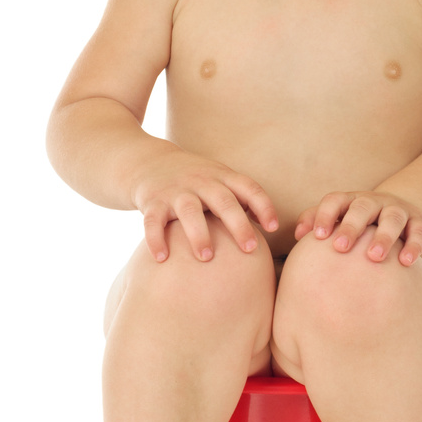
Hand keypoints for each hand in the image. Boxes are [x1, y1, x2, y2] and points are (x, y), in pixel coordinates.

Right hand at [132, 149, 277, 262]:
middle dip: (238, 224)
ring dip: (199, 233)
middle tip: (250, 249)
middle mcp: (200, 181)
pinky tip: (162, 259)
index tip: (273, 228)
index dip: (263, 205)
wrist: (148, 161)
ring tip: (206, 257)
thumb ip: (242, 199)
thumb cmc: (193, 179)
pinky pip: (152, 221)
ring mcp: (175, 191)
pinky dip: (156, 239)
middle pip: (223, 201)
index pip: (248, 187)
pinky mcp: (152, 201)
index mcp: (221, 176)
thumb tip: (271, 228)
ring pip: (189, 210)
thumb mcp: (218, 180)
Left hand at [294, 191, 421, 265]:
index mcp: (351, 201)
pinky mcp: (420, 221)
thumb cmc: (359, 224)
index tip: (316, 236)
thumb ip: (316, 222)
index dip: (325, 215)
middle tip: (340, 247)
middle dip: (351, 226)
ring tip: (375, 257)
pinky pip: (419, 231)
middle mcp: (374, 201)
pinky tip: (406, 263)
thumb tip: (296, 235)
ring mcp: (398, 210)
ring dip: (384, 236)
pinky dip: (414, 245)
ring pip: (392, 218)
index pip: (335, 200)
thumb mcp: (340, 219)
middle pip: (362, 207)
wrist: (401, 216)